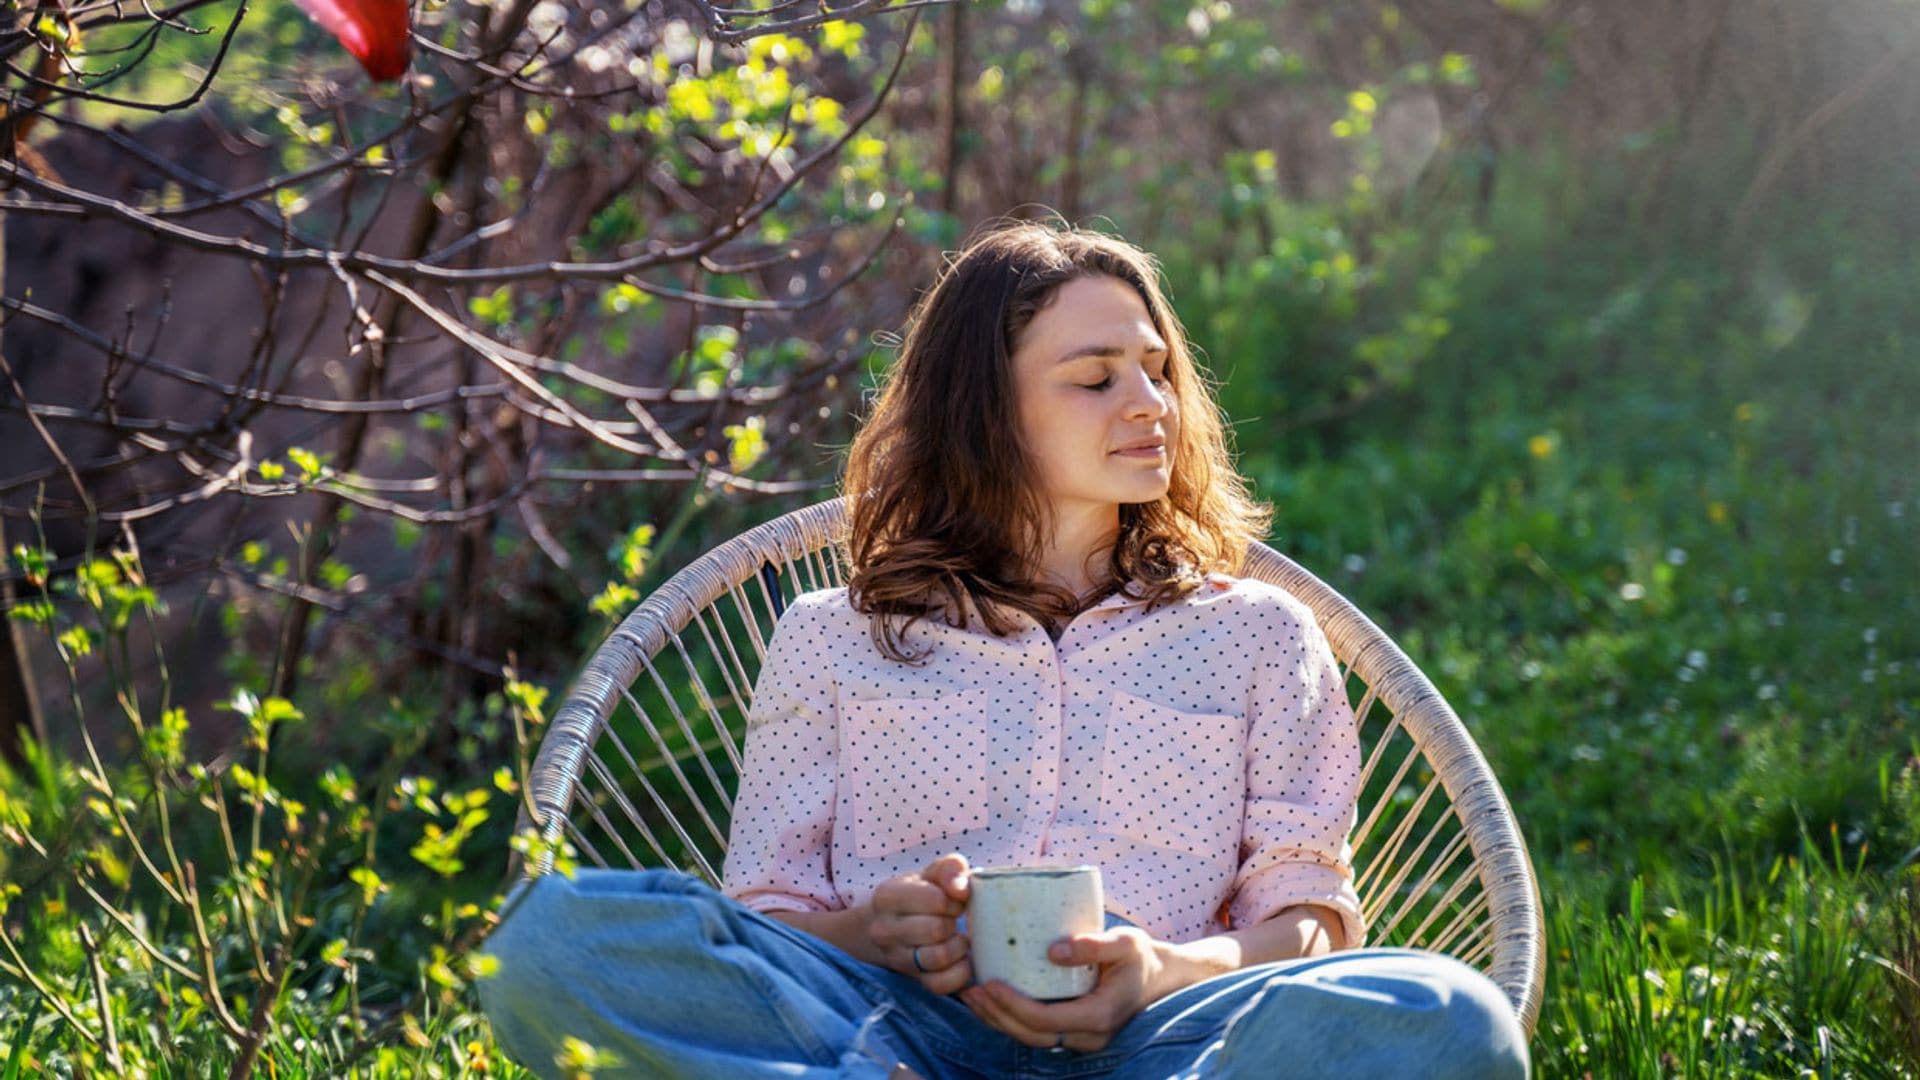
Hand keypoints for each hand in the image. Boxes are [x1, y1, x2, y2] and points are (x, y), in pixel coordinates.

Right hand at [860, 852, 972, 995]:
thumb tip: (960, 888)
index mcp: (887, 896)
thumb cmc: (922, 893)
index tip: (955, 901)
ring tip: (959, 938)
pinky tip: (961, 959)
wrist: (895, 923)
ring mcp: (895, 958)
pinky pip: (941, 984)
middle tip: (956, 919)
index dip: (955, 900)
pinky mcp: (911, 980)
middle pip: (936, 930)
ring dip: (959, 947)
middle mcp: (884, 930)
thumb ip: (950, 868)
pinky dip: (960, 973)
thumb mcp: (933, 873)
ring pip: (938, 958)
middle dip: (955, 923)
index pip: (936, 900)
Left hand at [959, 927, 1175, 1052]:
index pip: (1045, 1020)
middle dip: (997, 1015)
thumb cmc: (1143, 957)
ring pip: (1031, 1038)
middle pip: (1031, 1035)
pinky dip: (1012, 1017)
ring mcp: (1081, 1038)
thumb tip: (1053, 949)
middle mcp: (1089, 1036)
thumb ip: (1094, 945)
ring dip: (999, 1020)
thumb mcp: (1126, 943)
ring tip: (973, 994)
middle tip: (971, 989)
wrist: (1163, 979)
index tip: (990, 983)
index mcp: (1099, 1016)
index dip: (1013, 1006)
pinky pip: (1038, 1030)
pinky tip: (994, 998)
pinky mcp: (1074, 1030)